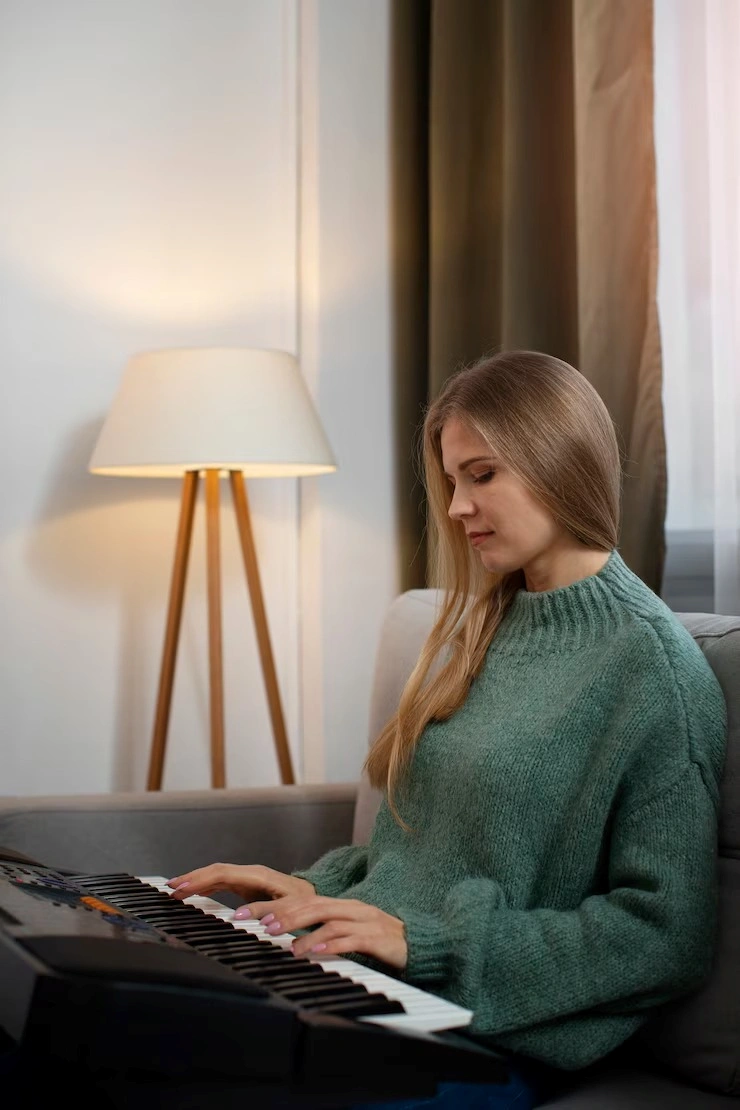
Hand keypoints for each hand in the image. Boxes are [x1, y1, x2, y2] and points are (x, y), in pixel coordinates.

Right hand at [166, 863, 313, 902]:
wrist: (315, 897)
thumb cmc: (305, 903)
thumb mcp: (292, 909)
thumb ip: (267, 911)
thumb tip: (239, 916)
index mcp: (258, 876)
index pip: (223, 873)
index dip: (201, 879)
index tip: (182, 887)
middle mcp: (250, 873)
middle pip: (215, 871)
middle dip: (192, 878)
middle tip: (170, 888)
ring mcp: (247, 878)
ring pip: (216, 875)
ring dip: (196, 881)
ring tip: (175, 890)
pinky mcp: (246, 885)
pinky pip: (221, 882)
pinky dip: (205, 885)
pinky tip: (193, 891)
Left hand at [242, 892, 407, 970]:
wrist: (420, 946)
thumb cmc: (381, 942)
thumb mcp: (348, 933)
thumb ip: (324, 931)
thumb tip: (290, 939)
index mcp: (342, 905)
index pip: (303, 900)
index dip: (276, 905)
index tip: (250, 914)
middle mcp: (352, 908)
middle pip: (313, 905)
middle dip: (284, 913)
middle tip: (261, 924)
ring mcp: (366, 921)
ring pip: (330, 920)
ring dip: (306, 932)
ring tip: (286, 943)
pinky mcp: (378, 939)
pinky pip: (353, 939)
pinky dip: (333, 944)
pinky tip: (317, 951)